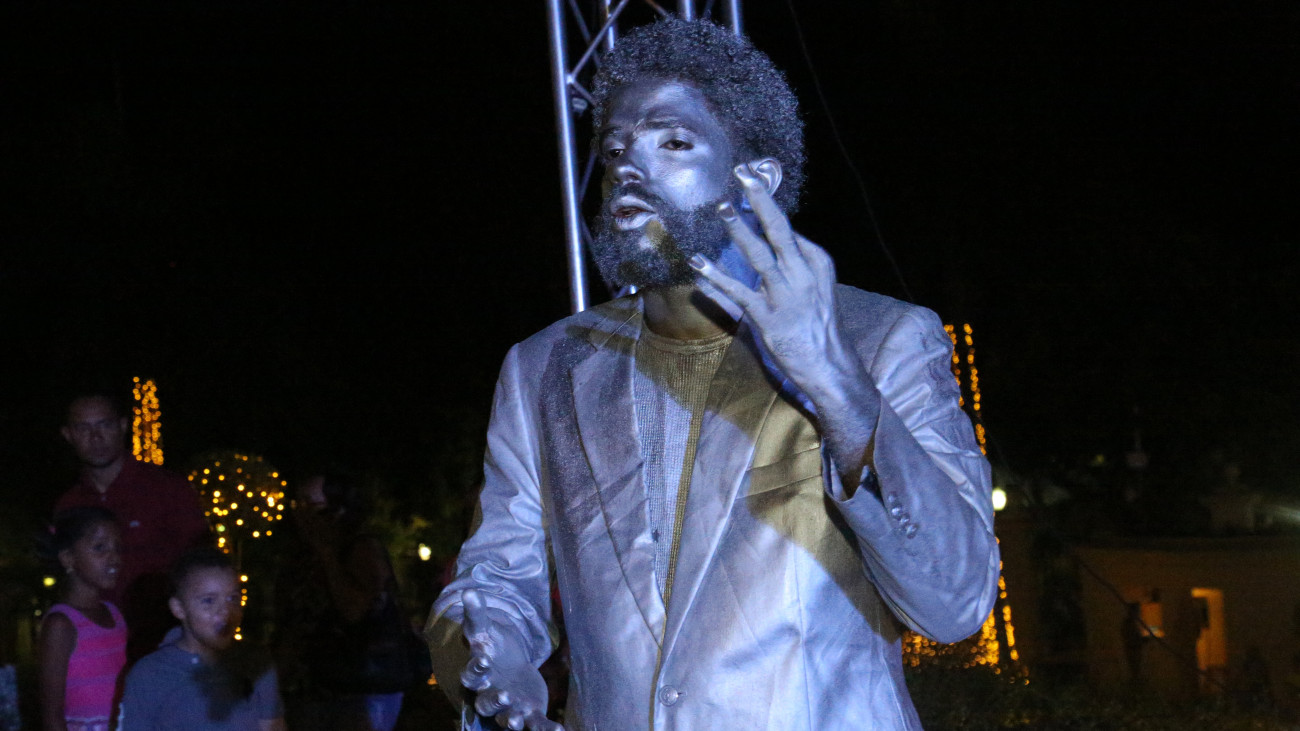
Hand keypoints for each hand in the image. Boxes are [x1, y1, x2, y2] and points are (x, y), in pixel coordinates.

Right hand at [460, 589, 564, 730]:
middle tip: (505, 696)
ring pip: (507, 718)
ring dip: (512, 721)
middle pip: (487, 702)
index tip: (482, 660)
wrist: (509, 667)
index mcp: (479, 674)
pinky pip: (535, 724)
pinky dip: (546, 729)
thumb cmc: (493, 648)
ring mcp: (509, 707)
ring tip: (519, 723)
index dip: (476, 670)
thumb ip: (476, 614)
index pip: (471, 675)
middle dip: (496, 701)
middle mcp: (490, 694)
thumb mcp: (486, 630)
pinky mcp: (528, 713)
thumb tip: (468, 590)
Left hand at [689, 163, 843, 390]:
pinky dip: (716, 276)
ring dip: (739, 229)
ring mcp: (786, 295)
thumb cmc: (819, 326)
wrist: (829, 366)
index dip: (766, 203)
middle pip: (779, 229)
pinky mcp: (768, 317)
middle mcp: (803, 274)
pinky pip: (738, 292)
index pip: (787, 229)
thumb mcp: (817, 286)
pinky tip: (698, 262)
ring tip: (721, 207)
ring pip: (759, 254)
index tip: (750, 180)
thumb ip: (797, 263)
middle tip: (743, 174)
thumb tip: (775, 241)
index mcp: (816, 263)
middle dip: (760, 199)